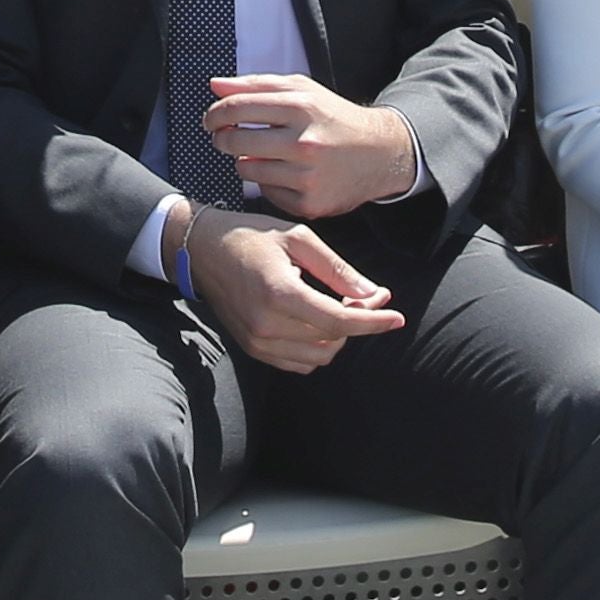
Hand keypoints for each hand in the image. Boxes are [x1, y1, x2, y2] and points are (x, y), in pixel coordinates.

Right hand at [184, 214, 407, 371]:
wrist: (202, 250)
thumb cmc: (251, 237)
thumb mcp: (298, 239)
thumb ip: (338, 270)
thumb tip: (373, 294)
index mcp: (279, 293)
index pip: (338, 322)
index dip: (373, 322)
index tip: (397, 317)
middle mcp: (266, 324)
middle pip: (333, 340)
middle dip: (357, 320)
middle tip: (365, 294)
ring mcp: (257, 342)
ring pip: (320, 356)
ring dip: (338, 336)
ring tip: (338, 305)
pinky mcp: (253, 349)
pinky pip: (299, 362)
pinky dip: (318, 347)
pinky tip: (317, 321)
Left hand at [202, 76, 422, 219]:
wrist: (380, 154)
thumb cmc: (334, 118)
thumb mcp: (302, 90)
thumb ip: (256, 85)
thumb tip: (216, 85)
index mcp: (301, 107)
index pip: (237, 108)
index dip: (215, 113)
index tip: (211, 119)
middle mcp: (304, 142)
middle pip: (235, 141)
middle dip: (222, 138)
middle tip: (225, 137)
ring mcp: (307, 176)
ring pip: (247, 170)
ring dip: (245, 161)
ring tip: (263, 153)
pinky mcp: (309, 203)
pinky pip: (266, 193)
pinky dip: (268, 183)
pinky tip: (284, 173)